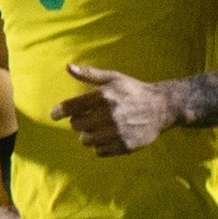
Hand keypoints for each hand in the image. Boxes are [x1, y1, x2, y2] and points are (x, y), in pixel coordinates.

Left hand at [58, 62, 175, 156]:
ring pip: (86, 141)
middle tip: (88, 117)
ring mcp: (118, 132)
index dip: (59, 112)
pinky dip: (100, 146)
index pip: (72, 107)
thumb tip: (68, 67)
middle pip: (76, 126)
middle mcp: (110, 115)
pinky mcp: (125, 146)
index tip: (54, 115)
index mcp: (104, 96)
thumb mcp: (113, 78)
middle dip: (79, 122)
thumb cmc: (133, 91)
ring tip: (98, 127)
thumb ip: (89, 74)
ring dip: (88, 135)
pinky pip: (99, 151)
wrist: (162, 107)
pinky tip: (108, 136)